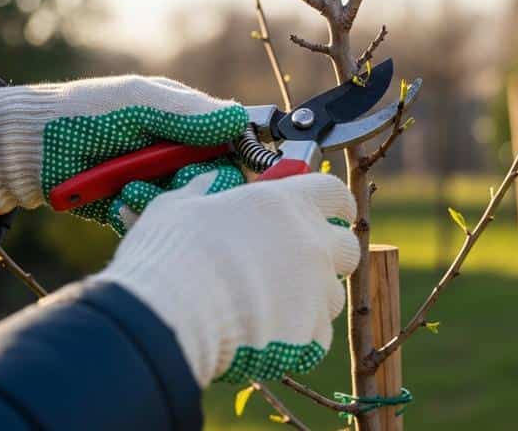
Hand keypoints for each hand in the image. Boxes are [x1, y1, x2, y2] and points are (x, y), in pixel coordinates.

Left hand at [0, 76, 247, 230]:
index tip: (212, 170)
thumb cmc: (80, 114)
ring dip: (158, 203)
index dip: (230, 161)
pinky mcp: (132, 208)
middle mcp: (174, 152)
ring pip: (184, 207)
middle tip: (166, 182)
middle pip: (212, 182)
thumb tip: (239, 119)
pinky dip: (137, 217)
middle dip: (190, 186)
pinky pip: (153, 223)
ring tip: (126, 193)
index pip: (229, 145)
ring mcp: (153, 181)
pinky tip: (115, 205)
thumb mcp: (136, 104)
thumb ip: (187, 114)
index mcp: (182, 119)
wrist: (23, 150)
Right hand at [96, 172, 359, 385]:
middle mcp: (312, 243)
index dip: (334, 205)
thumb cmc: (171, 255)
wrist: (170, 317)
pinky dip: (299, 337)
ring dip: (312, 298)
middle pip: (347, 246)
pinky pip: (318, 335)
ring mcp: (316, 290)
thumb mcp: (177, 207)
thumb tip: (206, 181)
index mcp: (286, 204)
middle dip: (329, 255)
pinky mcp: (311, 334)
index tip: (330, 213)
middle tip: (297, 264)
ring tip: (270, 306)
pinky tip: (266, 335)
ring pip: (333, 295)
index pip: (335, 194)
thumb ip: (200, 191)